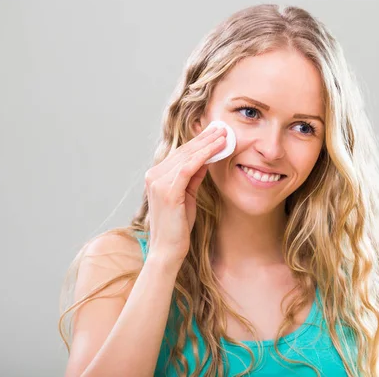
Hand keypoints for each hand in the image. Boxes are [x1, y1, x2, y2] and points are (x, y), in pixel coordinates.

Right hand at [143, 125, 226, 266]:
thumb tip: (207, 158)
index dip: (199, 141)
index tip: (216, 132)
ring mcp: (158, 182)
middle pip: (184, 151)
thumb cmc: (178, 225)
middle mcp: (154, 175)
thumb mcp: (187, 195)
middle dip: (205, 138)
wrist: (168, 250)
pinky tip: (217, 149)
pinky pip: (188, 168)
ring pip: (187, 156)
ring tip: (224, 135)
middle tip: (223, 128)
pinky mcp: (168, 191)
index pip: (181, 153)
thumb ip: (193, 176)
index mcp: (156, 176)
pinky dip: (204, 156)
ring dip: (207, 144)